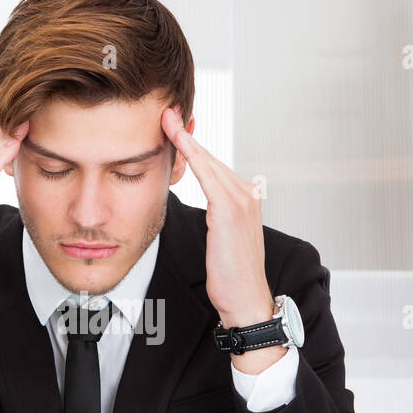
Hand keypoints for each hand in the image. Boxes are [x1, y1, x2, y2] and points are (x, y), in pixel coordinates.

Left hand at [160, 106, 273, 327]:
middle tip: (165, 112)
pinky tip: (177, 141)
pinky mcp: (231, 211)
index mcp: (245, 200)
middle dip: (186, 134)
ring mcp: (242, 201)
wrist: (245, 300)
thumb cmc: (230, 276)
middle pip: (211, 158)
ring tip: (166, 119)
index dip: (192, 145)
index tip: (172, 126)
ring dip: (186, 139)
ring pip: (209, 162)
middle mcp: (247, 195)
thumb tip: (203, 208)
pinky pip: (208, 175)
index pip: (214, 166)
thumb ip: (215, 217)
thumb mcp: (221, 240)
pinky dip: (193, 155)